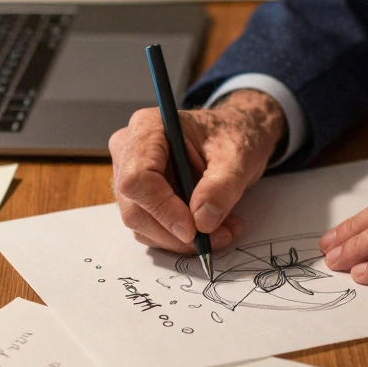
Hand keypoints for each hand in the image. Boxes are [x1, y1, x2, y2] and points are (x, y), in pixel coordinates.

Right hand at [109, 89, 286, 253]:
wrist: (236, 135)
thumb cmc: (233, 134)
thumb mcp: (238, 155)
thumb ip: (222, 186)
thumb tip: (202, 220)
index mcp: (148, 127)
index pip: (137, 177)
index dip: (162, 208)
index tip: (193, 228)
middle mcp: (130, 150)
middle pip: (135, 207)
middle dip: (176, 232)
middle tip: (218, 236)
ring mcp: (131, 174)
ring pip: (142, 224)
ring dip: (181, 239)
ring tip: (223, 231)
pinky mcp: (141, 197)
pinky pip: (151, 228)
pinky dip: (181, 238)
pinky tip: (211, 228)